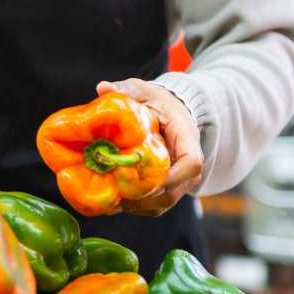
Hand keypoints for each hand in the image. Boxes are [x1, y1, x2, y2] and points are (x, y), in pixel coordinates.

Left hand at [96, 78, 202, 215]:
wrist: (171, 113)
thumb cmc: (158, 101)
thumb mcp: (144, 90)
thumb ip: (126, 89)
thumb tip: (102, 87)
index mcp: (187, 139)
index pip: (191, 164)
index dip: (171, 178)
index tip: (145, 181)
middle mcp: (187, 166)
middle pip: (173, 192)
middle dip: (142, 198)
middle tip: (113, 196)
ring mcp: (179, 181)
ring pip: (162, 203)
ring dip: (135, 207)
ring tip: (107, 203)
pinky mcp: (166, 190)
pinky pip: (153, 205)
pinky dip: (133, 207)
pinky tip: (110, 203)